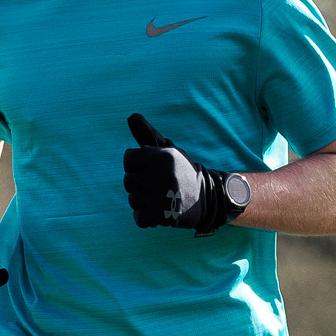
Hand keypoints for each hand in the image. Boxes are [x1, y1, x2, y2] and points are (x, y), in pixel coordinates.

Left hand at [122, 114, 231, 234]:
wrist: (207, 198)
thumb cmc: (182, 172)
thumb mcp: (168, 150)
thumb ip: (147, 135)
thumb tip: (131, 116)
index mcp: (161, 155)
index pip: (128, 159)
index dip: (138, 166)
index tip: (154, 170)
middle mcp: (161, 173)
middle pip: (128, 181)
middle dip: (140, 187)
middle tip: (160, 187)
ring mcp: (161, 195)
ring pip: (133, 200)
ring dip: (144, 203)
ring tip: (162, 199)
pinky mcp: (162, 215)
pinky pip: (139, 219)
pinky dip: (146, 219)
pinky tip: (160, 213)